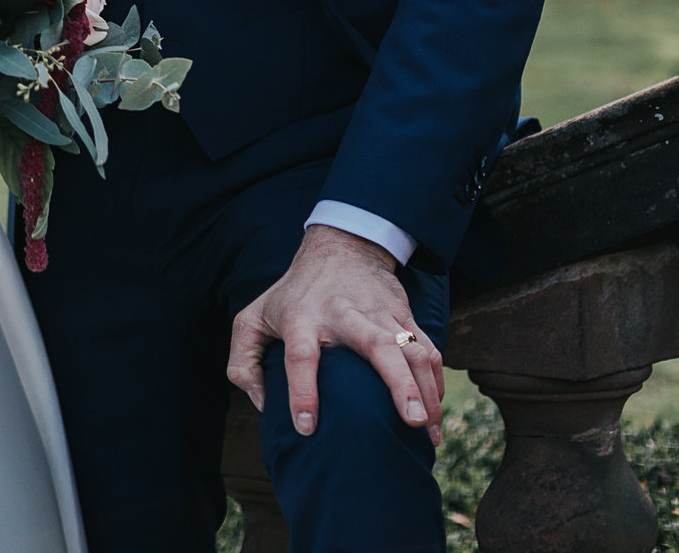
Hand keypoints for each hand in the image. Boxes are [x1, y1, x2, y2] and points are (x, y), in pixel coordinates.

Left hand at [227, 225, 443, 444]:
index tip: (307, 427)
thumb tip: (263, 406)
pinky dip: (436, 381)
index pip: (300, 355)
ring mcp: (380, 314)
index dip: (302, 391)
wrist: (339, 247)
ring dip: (426, 389)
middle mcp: (345, 314)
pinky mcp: (404, 316)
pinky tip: (434, 412)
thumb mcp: (253, 319)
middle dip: (398, 385)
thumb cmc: (292, 293)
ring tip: (430, 431)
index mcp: (302, 318)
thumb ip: (243, 364)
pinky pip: (428, 348)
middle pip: (377, 346)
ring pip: (412, 349)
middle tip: (411, 421)